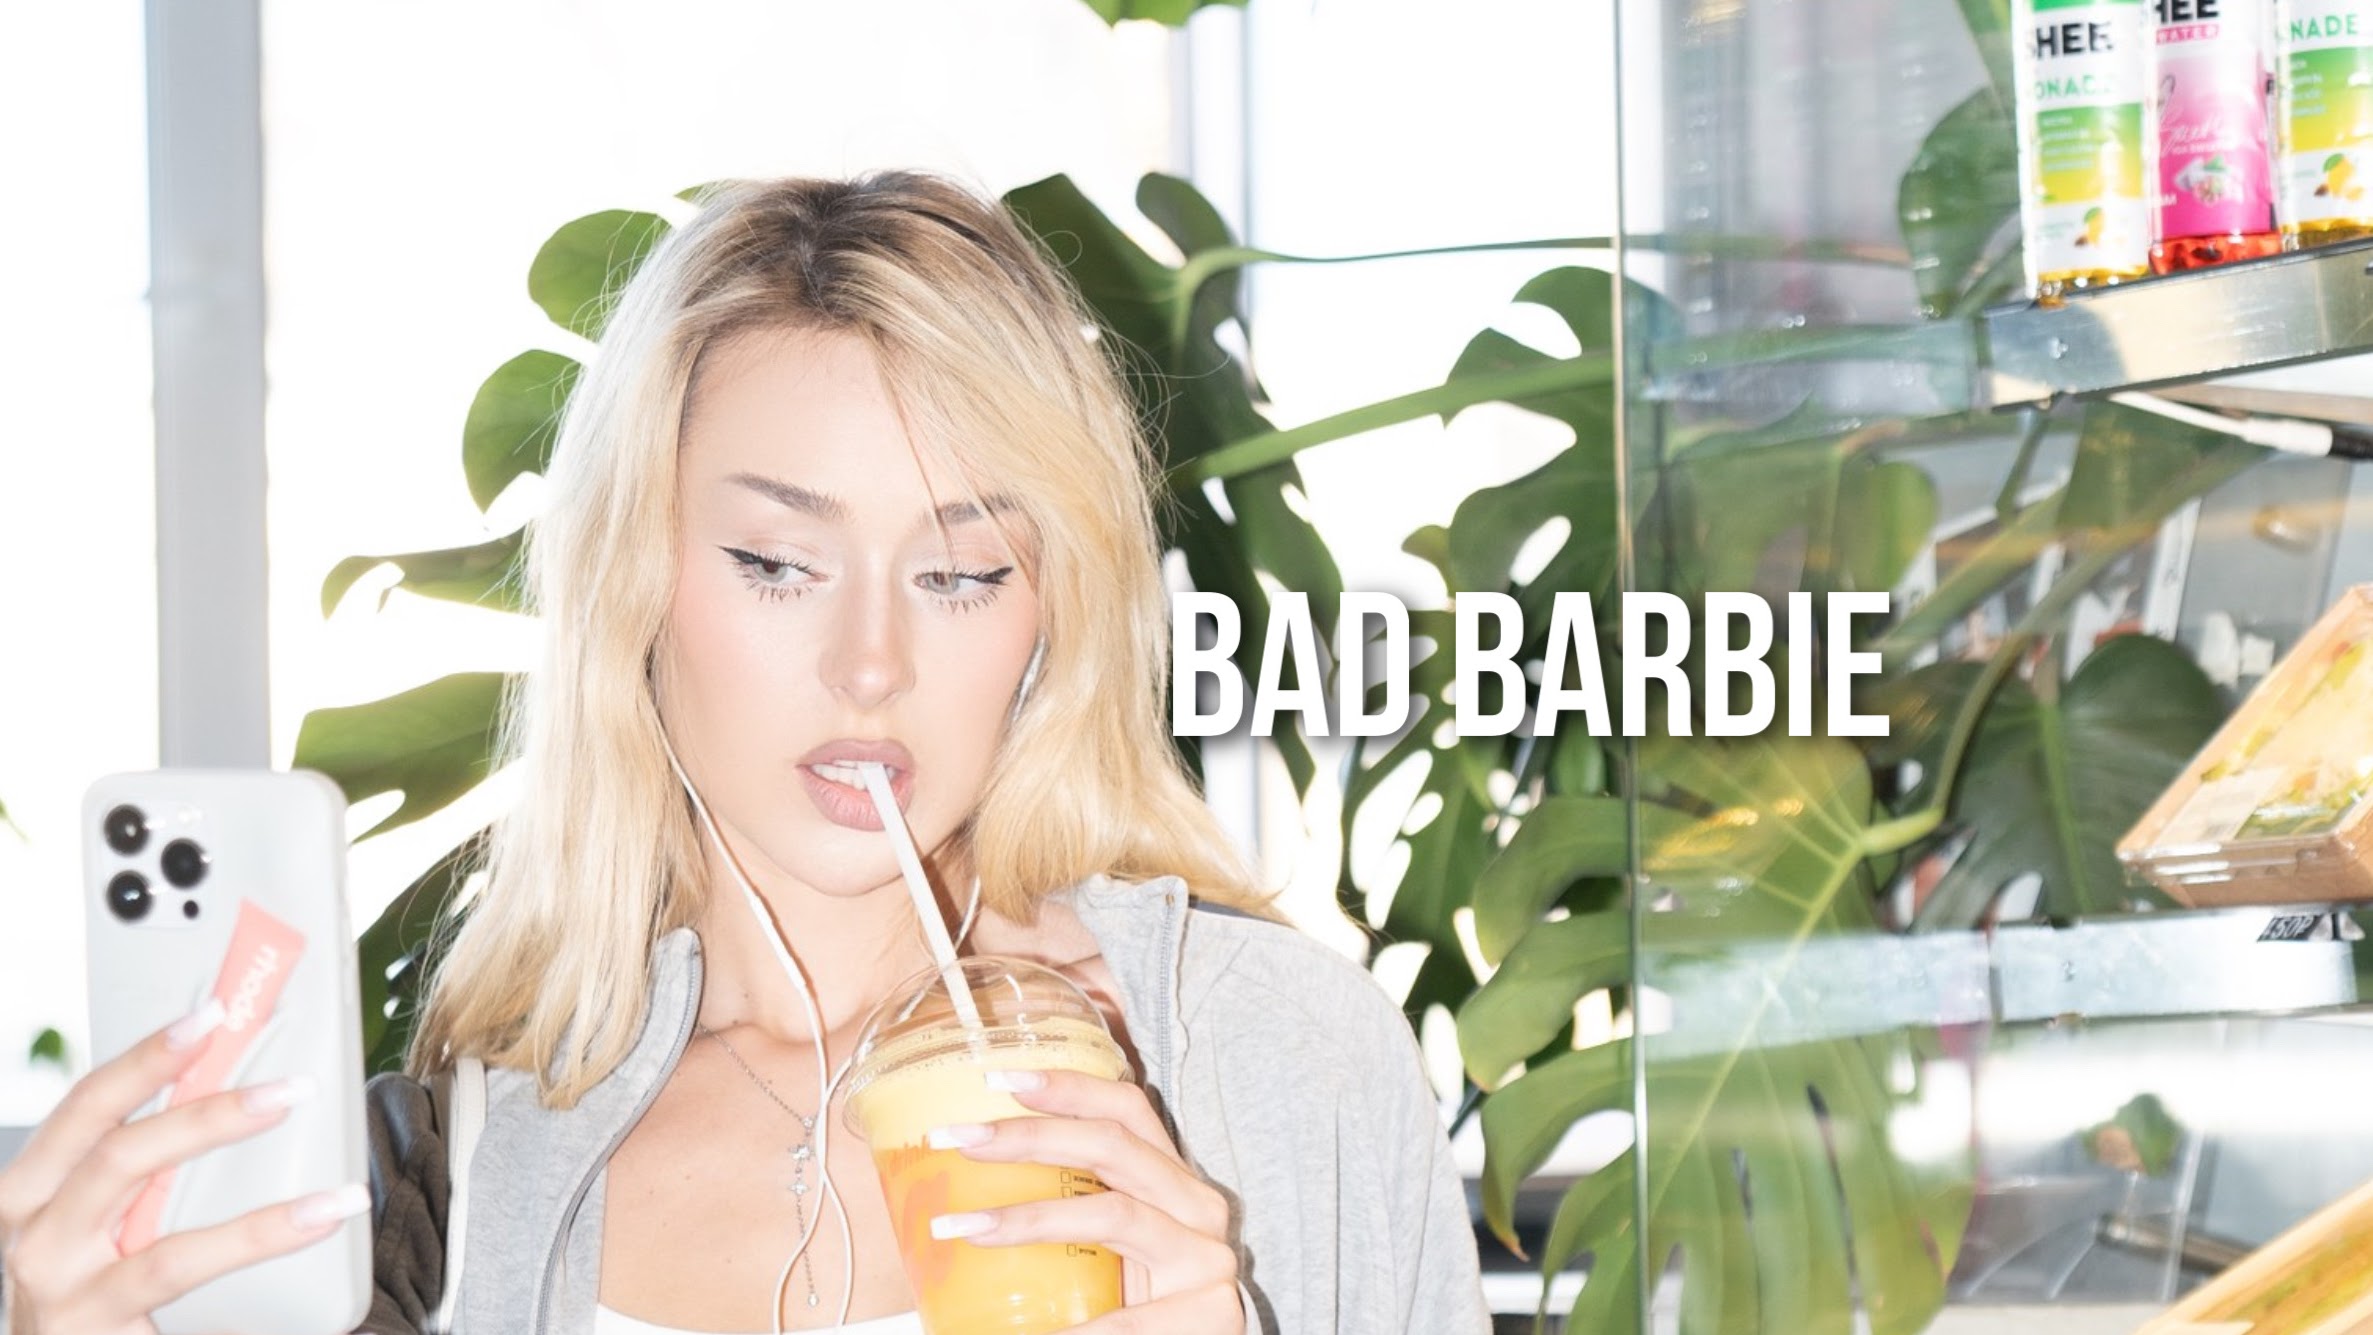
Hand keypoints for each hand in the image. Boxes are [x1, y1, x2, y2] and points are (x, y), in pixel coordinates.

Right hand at [0, 1002, 364, 1334]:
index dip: (144, 1059)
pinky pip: (180, 1269)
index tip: (210, 1016)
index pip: (84, 1108)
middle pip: (116, 1150)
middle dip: (204, 1110)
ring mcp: (60, 1288)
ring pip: (150, 1211)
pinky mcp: (94, 1330)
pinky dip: (260, 1237)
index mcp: (33, 1194)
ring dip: (241, 1178)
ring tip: (319, 1160)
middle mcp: (34, 1237)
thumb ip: (148, 1174)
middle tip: (290, 1088)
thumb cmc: (97, 1295)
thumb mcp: (106, 1225)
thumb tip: (239, 1096)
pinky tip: (318, 1218)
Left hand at [925, 1069, 1243, 1333]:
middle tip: (958, 1138)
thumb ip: (1068, 1211)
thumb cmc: (1138, 1310)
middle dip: (1028, 1135)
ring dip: (1028, 1219)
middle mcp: (1197, 1207)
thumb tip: (961, 1189)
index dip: (1069, 1086)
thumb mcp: (1105, 1252)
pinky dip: (1083, 1327)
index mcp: (1171, 1182)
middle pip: (1113, 1146)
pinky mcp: (1213, 1312)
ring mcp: (1207, 1257)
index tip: (999, 1076)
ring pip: (1113, 1214)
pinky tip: (1044, 1333)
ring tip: (961, 1228)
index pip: (1127, 1111)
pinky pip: (1131, 1319)